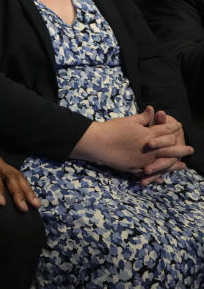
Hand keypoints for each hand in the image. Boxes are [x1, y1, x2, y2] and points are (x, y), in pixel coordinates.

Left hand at [0, 124, 40, 211]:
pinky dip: (26, 186)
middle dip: (17, 191)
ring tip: (35, 205)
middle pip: (8, 174)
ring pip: (16, 174)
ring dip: (26, 189)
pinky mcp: (2, 165)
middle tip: (23, 208)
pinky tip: (32, 198)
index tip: (2, 203)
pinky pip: (17, 175)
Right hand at [71, 107, 192, 174]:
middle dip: (181, 149)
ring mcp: (142, 160)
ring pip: (162, 163)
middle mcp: (149, 150)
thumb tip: (153, 109)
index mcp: (148, 135)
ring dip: (173, 164)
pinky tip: (161, 178)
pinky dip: (155, 176)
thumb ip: (143, 117)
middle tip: (191, 150)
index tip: (179, 126)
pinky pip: (147, 173)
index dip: (172, 127)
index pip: (165, 130)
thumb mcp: (128, 120)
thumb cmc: (112, 129)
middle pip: (169, 149)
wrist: (97, 143)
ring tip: (182, 165)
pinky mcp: (134, 168)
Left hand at [139, 109, 191, 184]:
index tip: (148, 145)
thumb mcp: (159, 122)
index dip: (159, 143)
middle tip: (146, 170)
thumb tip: (158, 111)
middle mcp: (170, 152)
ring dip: (153, 175)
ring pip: (161, 169)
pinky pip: (156, 174)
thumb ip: (159, 120)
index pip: (166, 142)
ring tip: (143, 181)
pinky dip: (151, 178)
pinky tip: (143, 183)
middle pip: (165, 160)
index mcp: (171, 140)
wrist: (171, 130)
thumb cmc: (161, 124)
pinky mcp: (159, 165)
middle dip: (156, 165)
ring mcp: (165, 159)